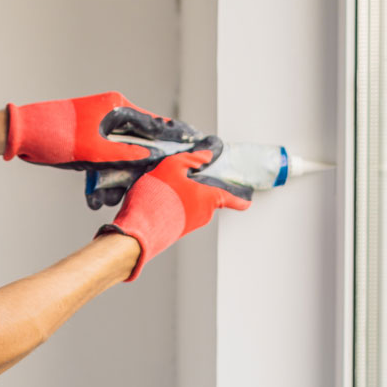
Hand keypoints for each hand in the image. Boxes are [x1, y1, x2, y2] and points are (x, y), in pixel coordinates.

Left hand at [3, 91, 221, 176]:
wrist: (23, 134)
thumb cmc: (56, 135)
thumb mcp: (95, 150)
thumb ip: (125, 153)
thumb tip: (150, 156)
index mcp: (115, 107)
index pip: (153, 122)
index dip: (172, 136)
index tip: (192, 144)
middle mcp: (110, 112)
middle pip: (141, 135)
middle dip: (152, 155)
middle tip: (170, 170)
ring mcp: (99, 124)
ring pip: (125, 147)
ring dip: (130, 165)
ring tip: (145, 180)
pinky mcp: (88, 136)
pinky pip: (109, 152)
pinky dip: (114, 166)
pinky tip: (118, 181)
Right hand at [97, 151, 252, 280]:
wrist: (138, 229)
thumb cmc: (157, 196)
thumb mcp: (171, 166)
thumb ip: (190, 159)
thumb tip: (205, 156)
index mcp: (208, 199)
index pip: (230, 199)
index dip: (240, 199)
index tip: (248, 202)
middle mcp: (202, 215)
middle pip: (206, 198)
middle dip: (196, 188)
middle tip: (179, 176)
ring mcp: (189, 224)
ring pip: (190, 204)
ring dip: (180, 195)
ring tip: (160, 185)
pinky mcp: (175, 230)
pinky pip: (178, 213)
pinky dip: (171, 204)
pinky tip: (155, 197)